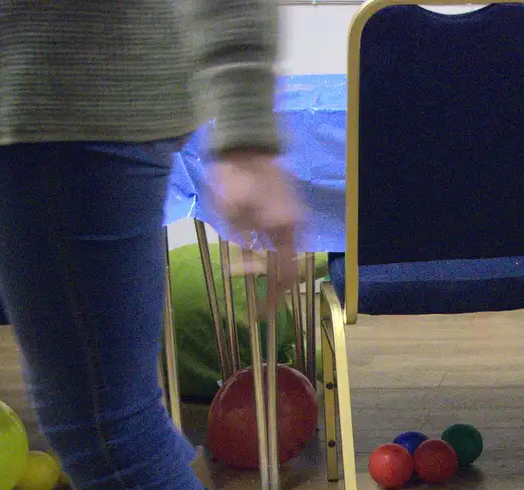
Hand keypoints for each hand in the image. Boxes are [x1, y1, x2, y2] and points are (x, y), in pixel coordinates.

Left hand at [207, 149, 301, 297]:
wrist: (246, 142)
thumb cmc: (232, 174)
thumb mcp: (227, 209)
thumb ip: (240, 237)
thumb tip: (247, 257)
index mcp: (284, 228)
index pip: (284, 276)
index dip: (273, 298)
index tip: (259, 314)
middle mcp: (295, 226)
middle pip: (288, 268)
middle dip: (269, 284)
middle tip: (250, 294)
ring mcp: (295, 217)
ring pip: (285, 255)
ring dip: (266, 267)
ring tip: (242, 270)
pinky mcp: (290, 210)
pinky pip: (284, 241)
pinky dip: (270, 252)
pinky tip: (252, 251)